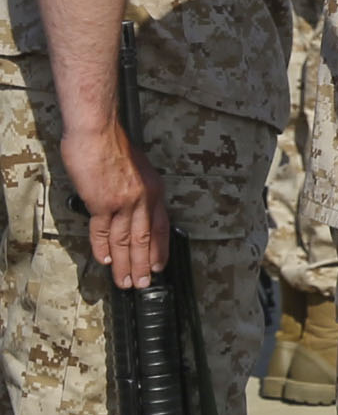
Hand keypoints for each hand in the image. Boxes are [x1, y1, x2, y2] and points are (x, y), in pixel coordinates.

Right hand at [64, 121, 169, 288]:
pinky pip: (103, 231)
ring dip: (124, 264)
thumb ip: (138, 189)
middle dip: (143, 265)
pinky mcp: (102, 202)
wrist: (98, 131)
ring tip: (125, 281)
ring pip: (125, 240)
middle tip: (143, 284)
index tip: (159, 266)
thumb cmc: (114, 144)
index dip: (160, 249)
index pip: (161, 227)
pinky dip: (103, 247)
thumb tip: (132, 206)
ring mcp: (123, 202)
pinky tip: (105, 260)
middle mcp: (143, 199)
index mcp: (154, 190)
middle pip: (144, 239)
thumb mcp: (138, 168)